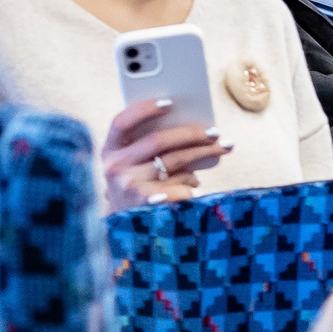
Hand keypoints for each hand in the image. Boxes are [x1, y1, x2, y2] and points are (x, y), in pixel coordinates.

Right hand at [99, 97, 228, 213]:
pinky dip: (190, 185)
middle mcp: (115, 166)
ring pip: (173, 162)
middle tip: (215, 132)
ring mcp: (127, 186)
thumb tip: (196, 130)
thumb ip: (154, 146)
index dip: (144, 110)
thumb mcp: (135, 165)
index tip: (170, 102)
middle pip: (157, 141)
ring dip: (202, 154)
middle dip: (190, 134)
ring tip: (222, 149)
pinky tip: (196, 184)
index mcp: (110, 149)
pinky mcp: (144, 206)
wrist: (125, 228)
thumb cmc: (138, 187)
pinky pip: (178, 188)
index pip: (122, 122)